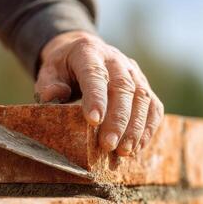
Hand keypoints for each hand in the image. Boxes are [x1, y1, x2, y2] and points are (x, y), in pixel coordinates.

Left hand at [35, 31, 163, 155]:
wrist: (86, 52)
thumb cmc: (65, 69)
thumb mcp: (50, 71)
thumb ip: (49, 83)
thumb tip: (53, 96)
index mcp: (89, 53)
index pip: (95, 74)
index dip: (96, 97)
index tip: (93, 121)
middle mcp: (116, 60)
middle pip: (123, 88)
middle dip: (118, 119)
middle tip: (109, 145)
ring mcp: (135, 73)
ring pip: (142, 98)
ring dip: (136, 127)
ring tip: (125, 151)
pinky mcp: (145, 87)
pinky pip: (154, 107)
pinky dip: (148, 129)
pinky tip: (137, 147)